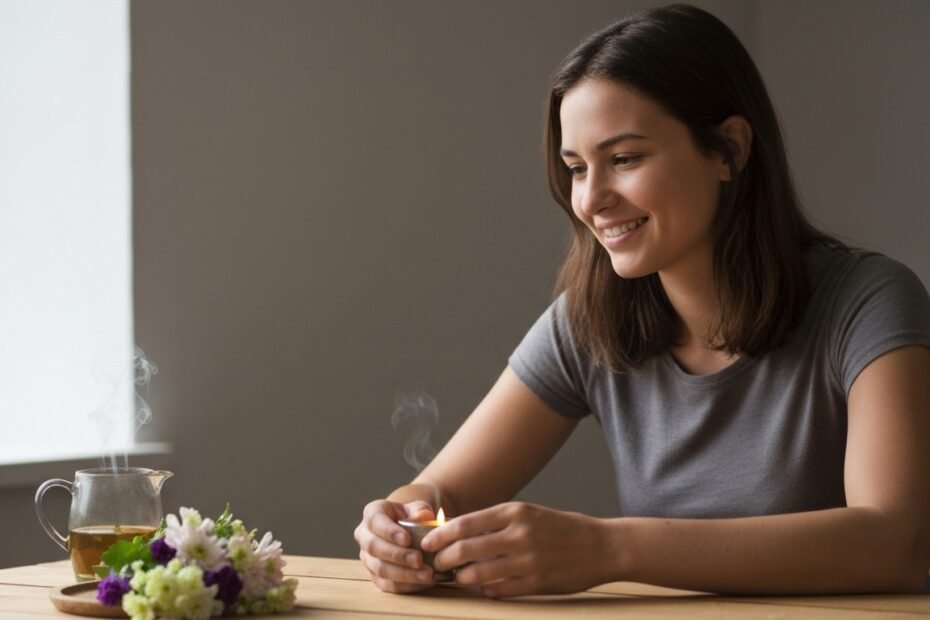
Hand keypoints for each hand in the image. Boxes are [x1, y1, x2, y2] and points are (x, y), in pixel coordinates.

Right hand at [354, 499, 436, 592]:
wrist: (408, 530)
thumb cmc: (411, 516)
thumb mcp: (416, 508)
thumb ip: (420, 510)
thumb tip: (423, 516)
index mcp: (372, 513)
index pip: (375, 520)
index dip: (389, 531)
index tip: (407, 539)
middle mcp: (364, 535)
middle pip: (374, 547)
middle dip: (398, 555)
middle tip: (419, 559)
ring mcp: (367, 557)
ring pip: (379, 569)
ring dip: (404, 574)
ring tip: (427, 574)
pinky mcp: (374, 575)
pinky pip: (386, 584)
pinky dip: (405, 585)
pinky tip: (422, 582)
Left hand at [421, 502, 609, 597]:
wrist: (601, 546)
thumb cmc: (561, 528)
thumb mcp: (528, 513)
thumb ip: (496, 521)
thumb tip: (458, 531)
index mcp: (515, 512)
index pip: (464, 524)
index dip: (440, 536)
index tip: (427, 543)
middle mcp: (519, 534)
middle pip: (465, 549)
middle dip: (444, 559)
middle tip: (437, 564)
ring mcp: (527, 561)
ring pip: (478, 574)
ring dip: (462, 578)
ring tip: (459, 577)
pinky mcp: (536, 583)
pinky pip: (498, 590)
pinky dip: (485, 590)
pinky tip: (484, 587)